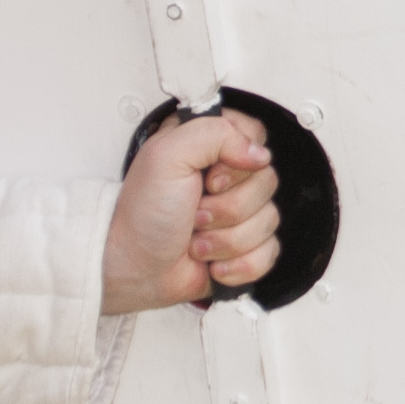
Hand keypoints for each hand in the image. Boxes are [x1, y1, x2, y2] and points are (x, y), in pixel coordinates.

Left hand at [104, 112, 278, 313]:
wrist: (134, 269)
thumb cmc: (142, 214)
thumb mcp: (166, 155)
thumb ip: (215, 134)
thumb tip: (259, 153)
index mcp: (208, 145)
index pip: (255, 137)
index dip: (238, 163)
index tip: (209, 178)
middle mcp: (226, 175)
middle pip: (267, 182)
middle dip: (227, 208)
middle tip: (194, 213)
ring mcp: (238, 213)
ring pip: (269, 220)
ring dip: (226, 239)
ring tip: (195, 241)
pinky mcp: (245, 246)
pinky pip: (269, 252)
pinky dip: (239, 264)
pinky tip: (212, 263)